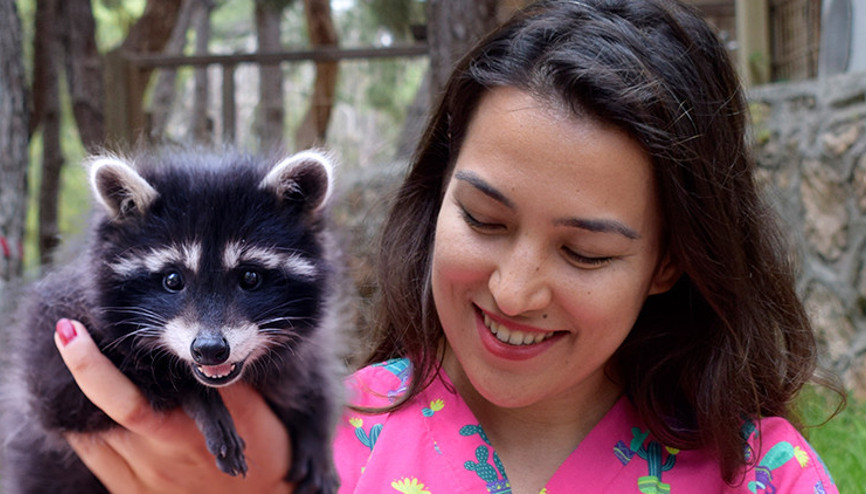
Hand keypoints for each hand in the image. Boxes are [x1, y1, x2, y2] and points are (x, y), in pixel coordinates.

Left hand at [55, 319, 293, 493]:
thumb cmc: (261, 448)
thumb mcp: (246, 409)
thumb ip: (211, 378)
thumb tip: (181, 342)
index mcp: (180, 435)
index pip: (121, 400)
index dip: (88, 366)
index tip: (69, 330)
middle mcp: (151, 459)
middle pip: (93, 412)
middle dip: (80, 369)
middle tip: (72, 333)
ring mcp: (137, 480)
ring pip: (86, 433)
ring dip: (80, 397)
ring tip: (90, 365)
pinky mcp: (129, 491)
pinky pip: (92, 455)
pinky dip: (87, 425)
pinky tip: (98, 406)